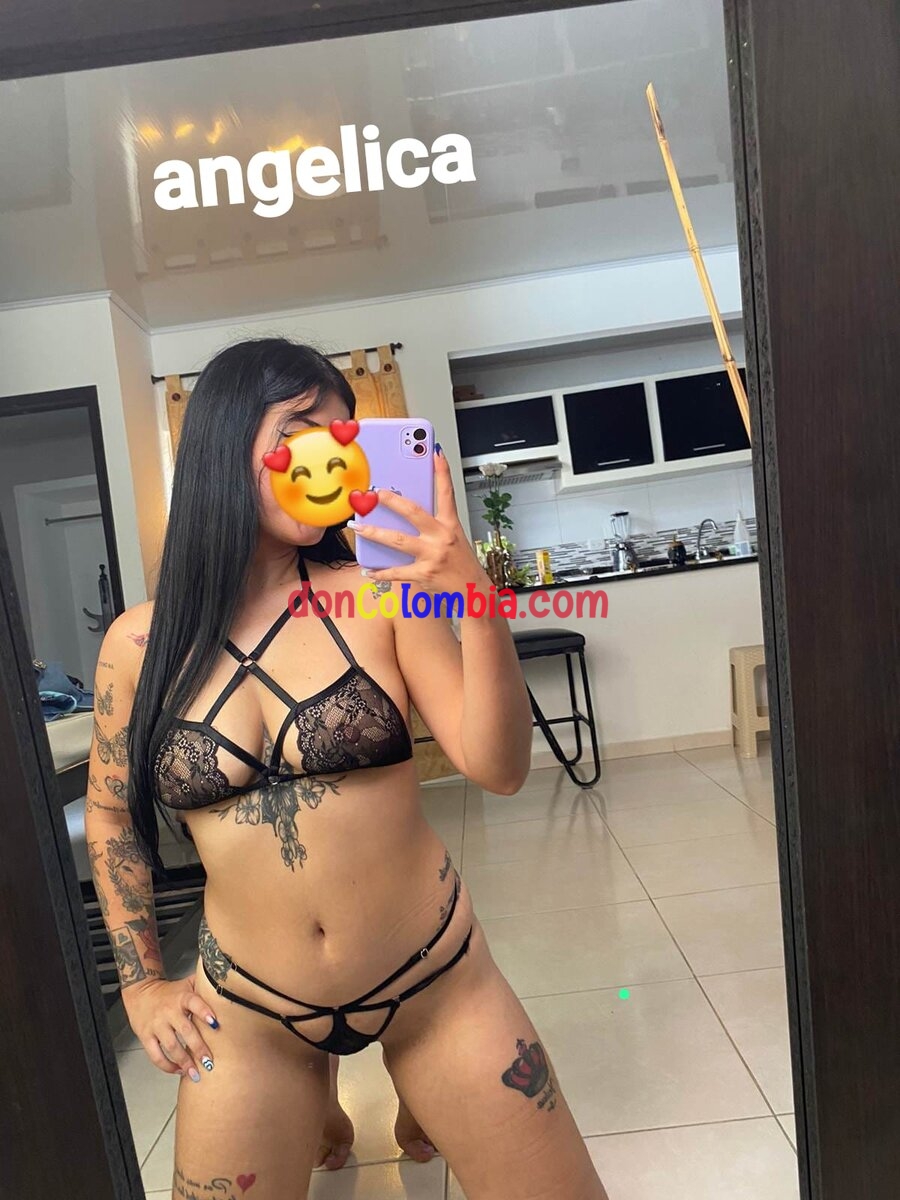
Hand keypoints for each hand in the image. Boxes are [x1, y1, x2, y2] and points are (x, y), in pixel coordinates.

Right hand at [121, 975, 218, 1080]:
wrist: (141, 991)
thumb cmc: (170, 991)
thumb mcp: (187, 983)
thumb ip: (204, 986)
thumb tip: (229, 984)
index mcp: (182, 997)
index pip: (194, 1003)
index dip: (204, 1012)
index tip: (215, 1024)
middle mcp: (169, 1011)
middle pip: (185, 1030)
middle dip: (198, 1047)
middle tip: (209, 1062)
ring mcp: (156, 1025)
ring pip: (170, 1045)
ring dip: (183, 1061)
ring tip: (195, 1074)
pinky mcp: (145, 1036)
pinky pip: (155, 1054)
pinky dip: (166, 1066)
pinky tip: (178, 1071)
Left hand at [349, 446, 489, 593]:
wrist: (474, 592)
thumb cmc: (462, 564)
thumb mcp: (454, 538)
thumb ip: (433, 526)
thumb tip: (406, 514)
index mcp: (450, 525)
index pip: (447, 493)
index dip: (442, 472)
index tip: (435, 453)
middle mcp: (441, 538)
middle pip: (413, 512)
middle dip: (391, 500)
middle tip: (374, 492)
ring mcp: (432, 556)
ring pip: (397, 540)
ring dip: (373, 532)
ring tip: (357, 526)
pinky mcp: (424, 574)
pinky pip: (396, 572)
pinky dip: (380, 572)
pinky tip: (368, 570)